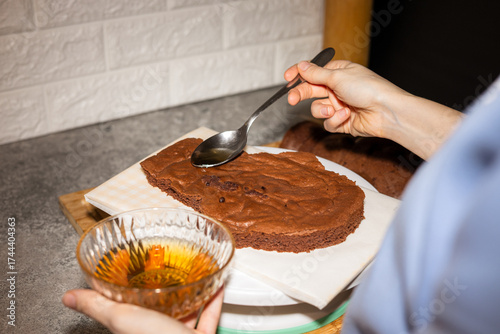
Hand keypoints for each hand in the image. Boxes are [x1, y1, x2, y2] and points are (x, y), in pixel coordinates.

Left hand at [62, 287, 223, 333]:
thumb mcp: (121, 318)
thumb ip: (97, 305)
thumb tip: (69, 297)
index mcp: (133, 328)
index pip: (124, 310)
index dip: (126, 291)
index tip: (131, 272)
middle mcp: (155, 332)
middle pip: (157, 309)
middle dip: (161, 290)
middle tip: (165, 270)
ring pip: (185, 311)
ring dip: (189, 293)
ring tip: (191, 274)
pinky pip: (208, 316)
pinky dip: (213, 300)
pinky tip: (215, 285)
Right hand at [285, 60, 408, 137]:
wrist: (386, 112)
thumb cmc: (368, 89)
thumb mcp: (338, 77)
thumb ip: (316, 74)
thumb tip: (301, 65)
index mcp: (337, 72)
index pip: (312, 72)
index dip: (298, 75)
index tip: (287, 79)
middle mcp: (337, 88)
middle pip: (310, 90)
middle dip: (301, 95)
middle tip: (292, 99)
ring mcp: (339, 105)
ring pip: (317, 109)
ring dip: (323, 110)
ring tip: (333, 110)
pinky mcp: (342, 121)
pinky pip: (328, 123)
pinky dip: (335, 120)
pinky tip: (346, 117)